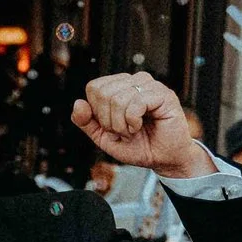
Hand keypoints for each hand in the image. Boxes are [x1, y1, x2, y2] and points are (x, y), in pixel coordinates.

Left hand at [72, 73, 212, 179]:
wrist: (164, 160)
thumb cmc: (139, 146)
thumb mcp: (104, 138)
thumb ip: (87, 122)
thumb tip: (78, 103)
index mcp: (120, 86)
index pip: (94, 88)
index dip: (97, 112)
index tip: (112, 126)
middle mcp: (134, 81)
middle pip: (103, 93)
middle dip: (109, 120)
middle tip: (123, 131)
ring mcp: (150, 86)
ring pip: (118, 98)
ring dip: (122, 124)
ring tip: (133, 130)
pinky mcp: (163, 95)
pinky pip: (136, 103)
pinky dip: (133, 121)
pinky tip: (140, 126)